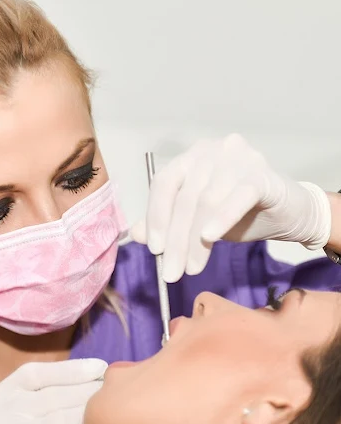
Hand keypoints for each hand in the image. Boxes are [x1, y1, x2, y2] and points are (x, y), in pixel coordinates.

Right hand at [0, 358, 106, 423]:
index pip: (33, 374)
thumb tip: (84, 373)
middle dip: (85, 390)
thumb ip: (35, 394)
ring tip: (105, 407)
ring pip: (58, 421)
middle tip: (108, 387)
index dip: (69, 369)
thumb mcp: (9, 411)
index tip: (98, 367)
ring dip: (87, 412)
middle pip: (50, 397)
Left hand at [132, 134, 330, 282]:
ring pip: (207, 202)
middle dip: (175, 240)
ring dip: (195, 241)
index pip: (164, 183)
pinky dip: (221, 219)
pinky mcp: (262, 174)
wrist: (287, 212)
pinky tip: (209, 238)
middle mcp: (211, 150)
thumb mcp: (195, 220)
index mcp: (191, 157)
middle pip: (185, 197)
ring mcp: (238, 158)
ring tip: (191, 269)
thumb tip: (135, 234)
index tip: (154, 249)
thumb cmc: (237, 214)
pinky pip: (237, 197)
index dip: (155, 216)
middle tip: (171, 272)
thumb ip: (166, 222)